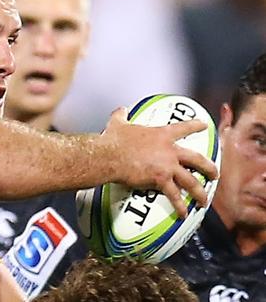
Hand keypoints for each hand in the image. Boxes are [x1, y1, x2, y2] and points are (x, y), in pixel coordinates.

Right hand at [101, 107, 218, 217]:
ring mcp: (167, 166)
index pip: (183, 128)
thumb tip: (120, 110)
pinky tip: (183, 213)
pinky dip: (180, 206)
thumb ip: (122, 116)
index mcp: (161, 135)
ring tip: (204, 200)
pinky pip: (174, 195)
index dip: (195, 126)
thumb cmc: (114, 140)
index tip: (204, 126)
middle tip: (214, 174)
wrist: (110, 155)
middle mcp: (169, 150)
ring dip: (200, 191)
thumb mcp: (118, 123)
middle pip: (197, 159)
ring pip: (191, 181)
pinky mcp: (160, 180)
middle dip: (209, 168)